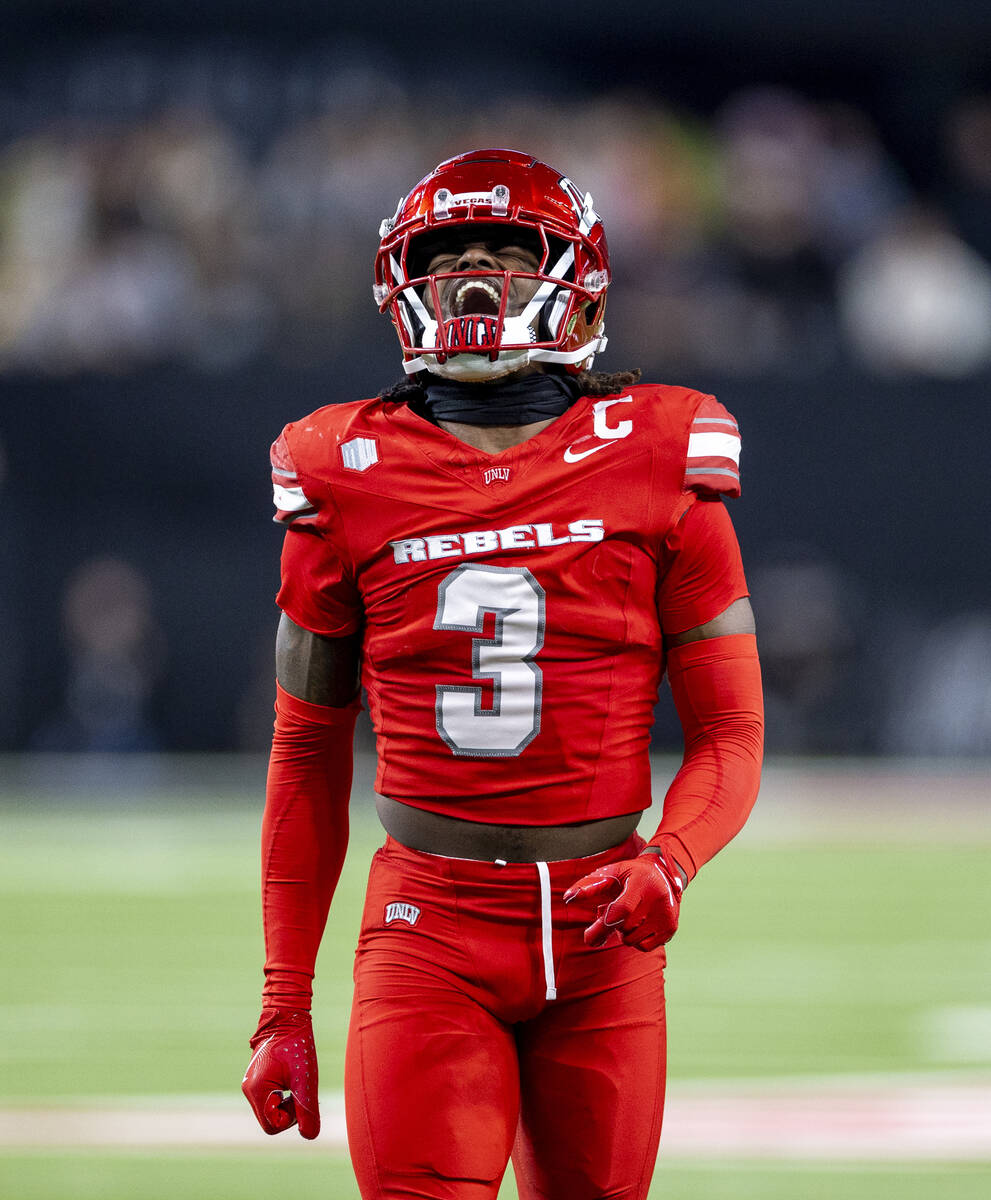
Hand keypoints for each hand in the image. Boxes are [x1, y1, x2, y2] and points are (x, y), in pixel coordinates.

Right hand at [242, 1008, 319, 1138]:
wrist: (286, 1016)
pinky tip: (293, 1079)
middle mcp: (248, 1089)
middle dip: (290, 1112)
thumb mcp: (305, 1079)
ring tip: (299, 1083)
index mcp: (256, 1091)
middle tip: (302, 1091)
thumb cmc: (297, 1045)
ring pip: (270, 1110)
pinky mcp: (256, 1078)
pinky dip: (283, 1095)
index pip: (272, 1126)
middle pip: (270, 1120)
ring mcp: (250, 1084)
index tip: (302, 1099)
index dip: (292, 1119)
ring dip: (287, 1103)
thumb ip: (307, 1109)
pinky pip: (269, 1098)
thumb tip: (310, 1136)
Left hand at [563, 851, 683, 951]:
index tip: (588, 937)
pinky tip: (637, 923)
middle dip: (609, 924)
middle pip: (624, 928)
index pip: (623, 910)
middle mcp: (658, 900)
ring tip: (626, 914)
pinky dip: (636, 939)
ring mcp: (667, 916)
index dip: (604, 924)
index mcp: (641, 883)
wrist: (663, 873)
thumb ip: (589, 885)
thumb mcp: (610, 872)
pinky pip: (644, 947)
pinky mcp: (671, 928)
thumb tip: (568, 897)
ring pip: (632, 940)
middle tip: (606, 911)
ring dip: (623, 932)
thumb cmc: (630, 874)